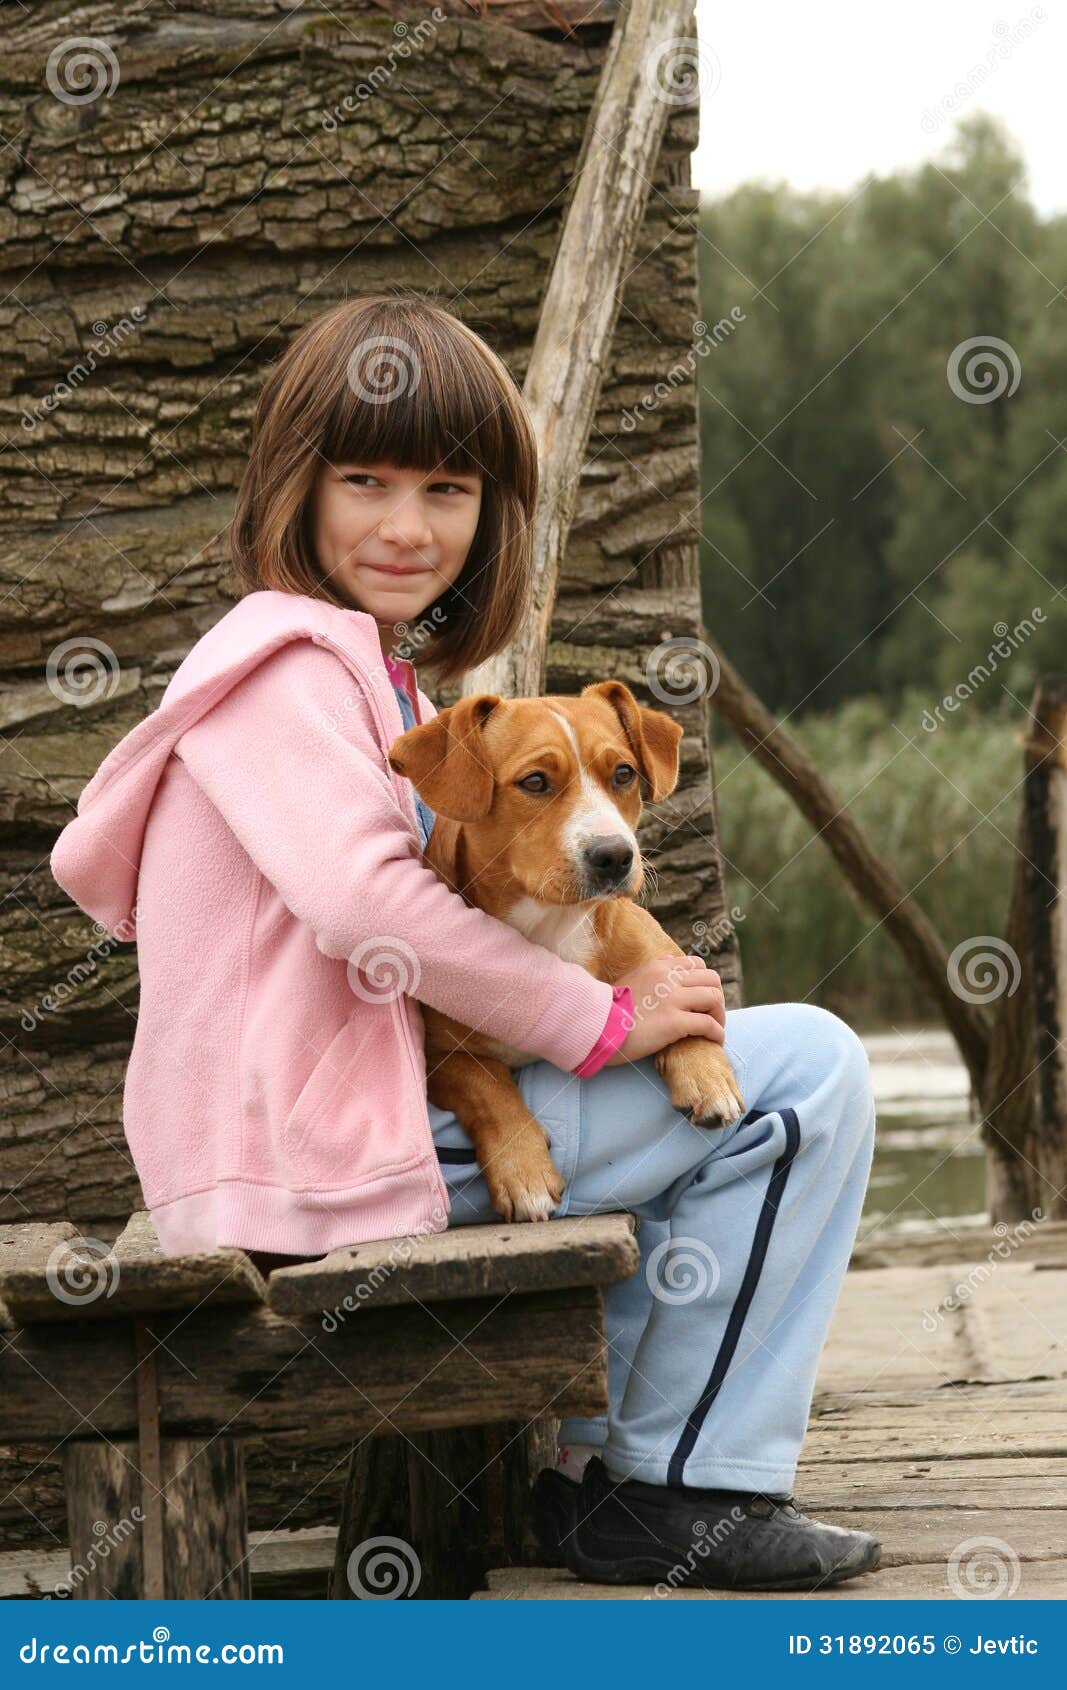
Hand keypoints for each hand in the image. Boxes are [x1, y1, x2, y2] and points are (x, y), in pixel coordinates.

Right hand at [604, 954, 725, 1066]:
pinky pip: (708, 1024)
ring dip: (719, 1015)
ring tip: (715, 1028)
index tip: (701, 998)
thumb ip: (651, 977)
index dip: (703, 982)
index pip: (695, 964)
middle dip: (716, 997)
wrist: (596, 1028)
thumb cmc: (609, 1011)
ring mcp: (672, 998)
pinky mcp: (675, 1022)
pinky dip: (717, 1033)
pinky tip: (715, 1041)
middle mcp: (668, 978)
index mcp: (658, 967)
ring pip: (714, 997)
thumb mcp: (630, 982)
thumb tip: (667, 976)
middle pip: (711, 978)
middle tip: (712, 1014)